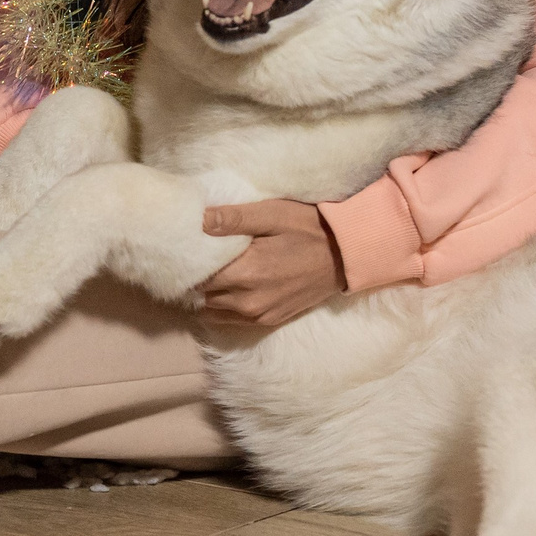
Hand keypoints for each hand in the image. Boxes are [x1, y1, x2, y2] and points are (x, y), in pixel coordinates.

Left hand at [196, 200, 346, 326]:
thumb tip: (199, 220)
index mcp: (246, 272)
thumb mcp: (272, 214)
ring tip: (215, 271)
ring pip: (214, 309)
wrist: (345, 256)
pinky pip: (231, 319)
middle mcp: (248, 300)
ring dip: (210, 293)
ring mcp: (259, 314)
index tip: (190, 247)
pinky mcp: (269, 320)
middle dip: (198, 277)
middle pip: (203, 294)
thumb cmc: (307, 228)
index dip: (191, 261)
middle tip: (200, 257)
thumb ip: (234, 219)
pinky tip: (229, 287)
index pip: (198, 276)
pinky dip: (223, 307)